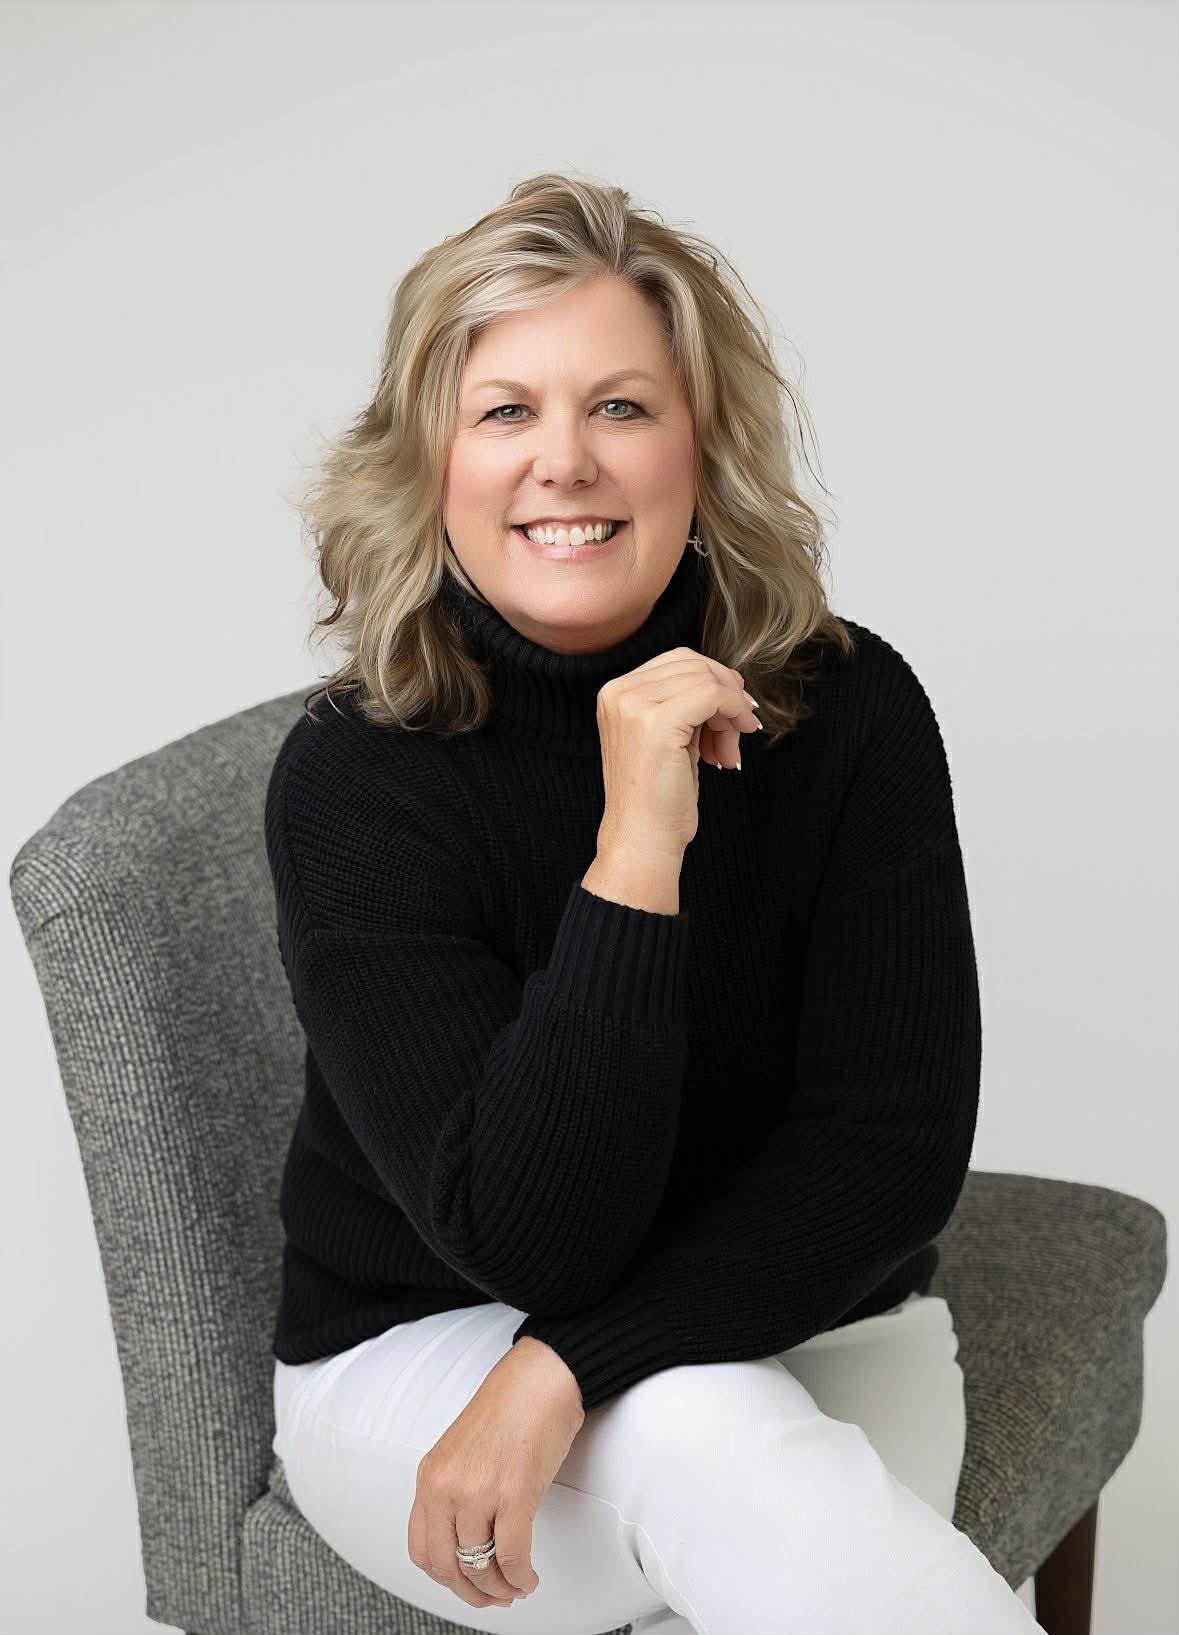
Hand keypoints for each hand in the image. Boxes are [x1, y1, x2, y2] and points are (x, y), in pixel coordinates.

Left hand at [407, 1337, 585, 1612]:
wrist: (540, 1377)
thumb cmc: (510, 1406)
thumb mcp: (462, 1451)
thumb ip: (456, 1490)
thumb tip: (469, 1540)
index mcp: (430, 1475)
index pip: (421, 1549)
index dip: (445, 1578)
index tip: (465, 1585)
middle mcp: (446, 1486)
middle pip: (447, 1566)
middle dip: (472, 1592)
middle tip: (494, 1597)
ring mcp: (478, 1491)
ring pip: (480, 1567)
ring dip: (501, 1587)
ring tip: (517, 1587)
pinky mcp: (514, 1493)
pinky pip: (512, 1556)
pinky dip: (521, 1577)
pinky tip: (530, 1577)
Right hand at [595, 646, 761, 854]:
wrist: (642, 839)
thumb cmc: (658, 797)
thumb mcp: (669, 737)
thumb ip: (687, 704)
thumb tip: (730, 681)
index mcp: (615, 693)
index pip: (678, 661)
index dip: (715, 681)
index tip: (732, 714)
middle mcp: (619, 693)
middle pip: (694, 664)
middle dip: (726, 694)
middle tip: (738, 731)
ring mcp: (634, 706)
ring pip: (706, 678)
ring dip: (731, 710)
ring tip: (728, 748)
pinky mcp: (656, 723)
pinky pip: (713, 695)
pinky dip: (734, 713)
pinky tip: (733, 743)